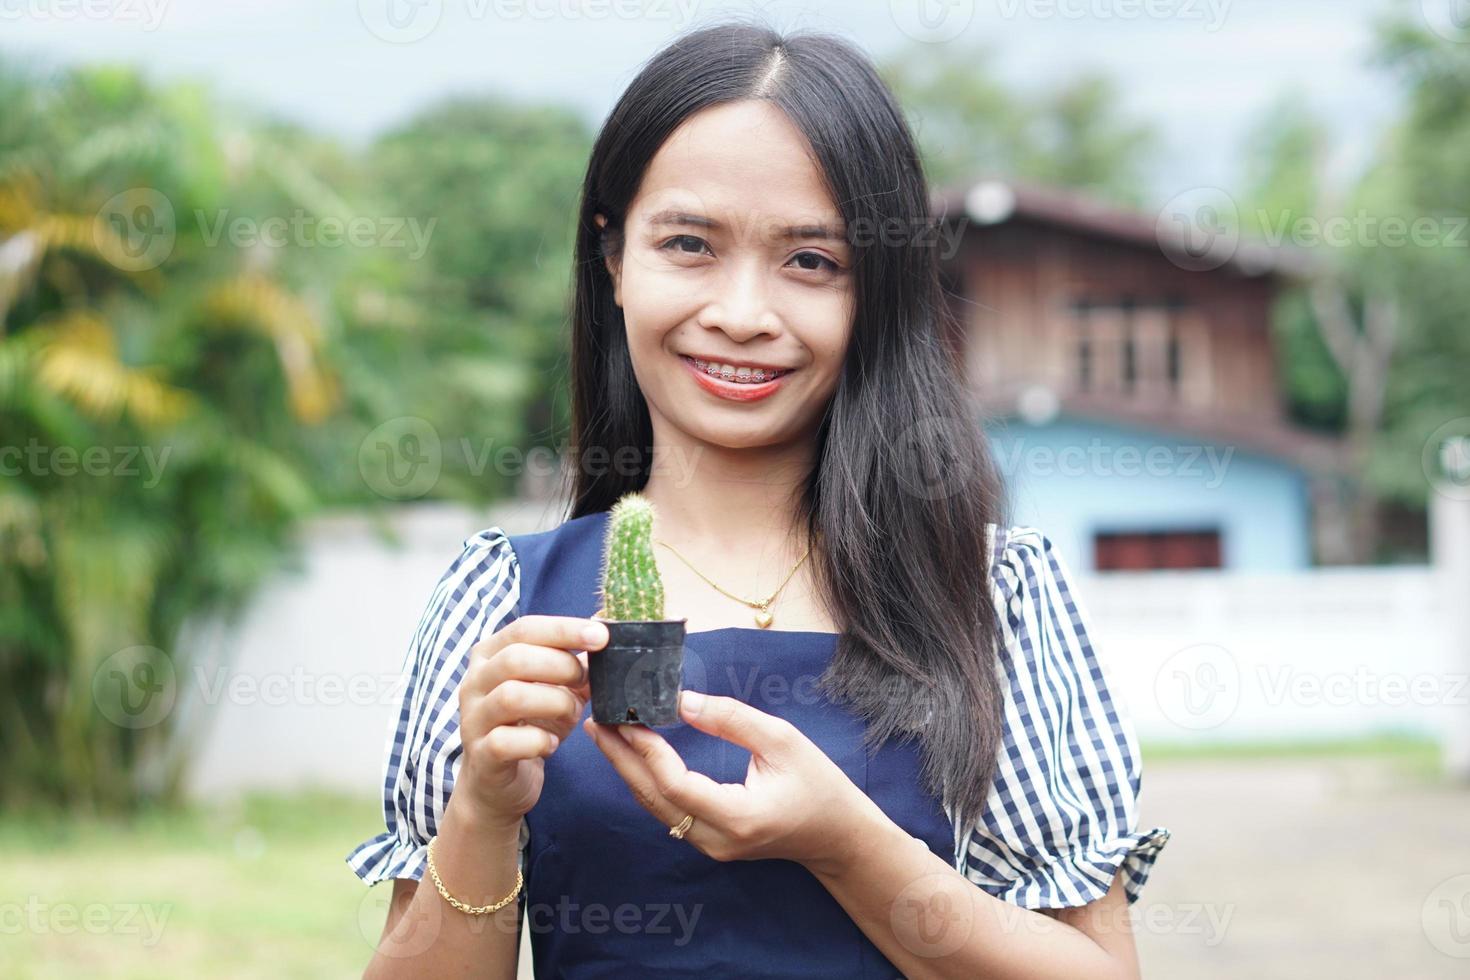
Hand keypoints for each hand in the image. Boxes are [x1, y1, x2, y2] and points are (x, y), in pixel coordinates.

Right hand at [456, 615, 606, 829]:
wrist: (498, 782)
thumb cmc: (530, 726)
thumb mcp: (557, 690)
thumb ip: (578, 665)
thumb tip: (606, 635)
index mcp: (490, 655)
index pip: (525, 628)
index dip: (564, 629)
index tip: (601, 636)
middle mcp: (475, 682)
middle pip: (515, 658)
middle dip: (561, 666)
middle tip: (584, 681)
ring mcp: (473, 719)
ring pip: (511, 696)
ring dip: (554, 702)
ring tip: (572, 712)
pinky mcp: (480, 755)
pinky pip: (507, 741)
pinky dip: (539, 741)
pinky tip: (551, 744)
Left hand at [583, 690, 878, 875]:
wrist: (838, 835)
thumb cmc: (818, 784)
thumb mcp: (783, 740)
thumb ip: (732, 719)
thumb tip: (683, 700)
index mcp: (738, 816)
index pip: (675, 784)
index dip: (647, 750)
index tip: (627, 717)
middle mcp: (717, 839)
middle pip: (653, 799)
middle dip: (621, 759)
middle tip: (597, 721)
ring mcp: (711, 846)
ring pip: (656, 808)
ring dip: (629, 770)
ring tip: (606, 734)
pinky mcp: (709, 841)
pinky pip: (668, 812)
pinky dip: (648, 781)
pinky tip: (634, 756)